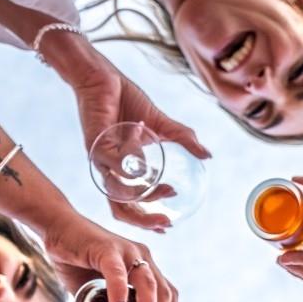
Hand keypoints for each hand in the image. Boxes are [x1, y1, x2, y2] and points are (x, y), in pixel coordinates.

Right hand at [40, 217, 180, 301]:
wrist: (56, 228)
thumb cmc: (75, 261)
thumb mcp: (90, 296)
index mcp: (145, 267)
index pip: (169, 296)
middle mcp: (142, 257)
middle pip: (164, 294)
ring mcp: (127, 251)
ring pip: (148, 284)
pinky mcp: (107, 248)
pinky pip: (118, 273)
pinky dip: (120, 294)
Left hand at [71, 58, 209, 232]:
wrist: (102, 77)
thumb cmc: (126, 100)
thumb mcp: (160, 124)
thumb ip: (183, 139)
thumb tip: (207, 155)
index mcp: (120, 170)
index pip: (129, 204)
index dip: (145, 219)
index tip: (167, 225)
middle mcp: (108, 170)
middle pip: (120, 208)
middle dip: (143, 220)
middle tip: (166, 221)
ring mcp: (100, 160)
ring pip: (118, 191)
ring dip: (145, 192)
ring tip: (168, 188)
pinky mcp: (95, 145)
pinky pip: (118, 160)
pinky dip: (134, 149)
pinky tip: (141, 130)